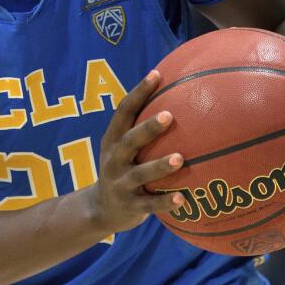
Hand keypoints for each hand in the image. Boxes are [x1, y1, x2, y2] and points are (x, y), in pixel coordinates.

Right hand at [88, 70, 185, 233]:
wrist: (101, 209)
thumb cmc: (123, 169)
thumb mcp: (124, 148)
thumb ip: (143, 127)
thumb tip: (179, 95)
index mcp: (113, 140)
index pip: (123, 112)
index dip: (138, 93)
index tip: (156, 75)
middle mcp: (114, 160)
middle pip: (129, 141)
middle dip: (148, 128)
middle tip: (169, 115)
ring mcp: (121, 184)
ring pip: (140, 174)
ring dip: (159, 166)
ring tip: (179, 159)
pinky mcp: (130, 206)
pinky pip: (149, 205)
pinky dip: (165, 203)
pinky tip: (183, 200)